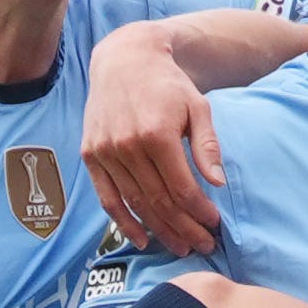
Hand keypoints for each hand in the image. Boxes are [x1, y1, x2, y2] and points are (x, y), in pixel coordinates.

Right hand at [80, 23, 226, 255]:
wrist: (125, 60)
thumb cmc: (168, 85)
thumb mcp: (197, 107)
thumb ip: (207, 146)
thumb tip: (217, 183)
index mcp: (156, 134)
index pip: (181, 187)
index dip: (199, 211)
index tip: (214, 224)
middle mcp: (126, 145)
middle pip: (158, 201)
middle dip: (183, 228)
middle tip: (202, 245)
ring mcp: (105, 151)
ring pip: (134, 204)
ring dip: (158, 230)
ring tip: (179, 246)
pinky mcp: (90, 155)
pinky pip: (107, 197)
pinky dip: (123, 222)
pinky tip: (142, 239)